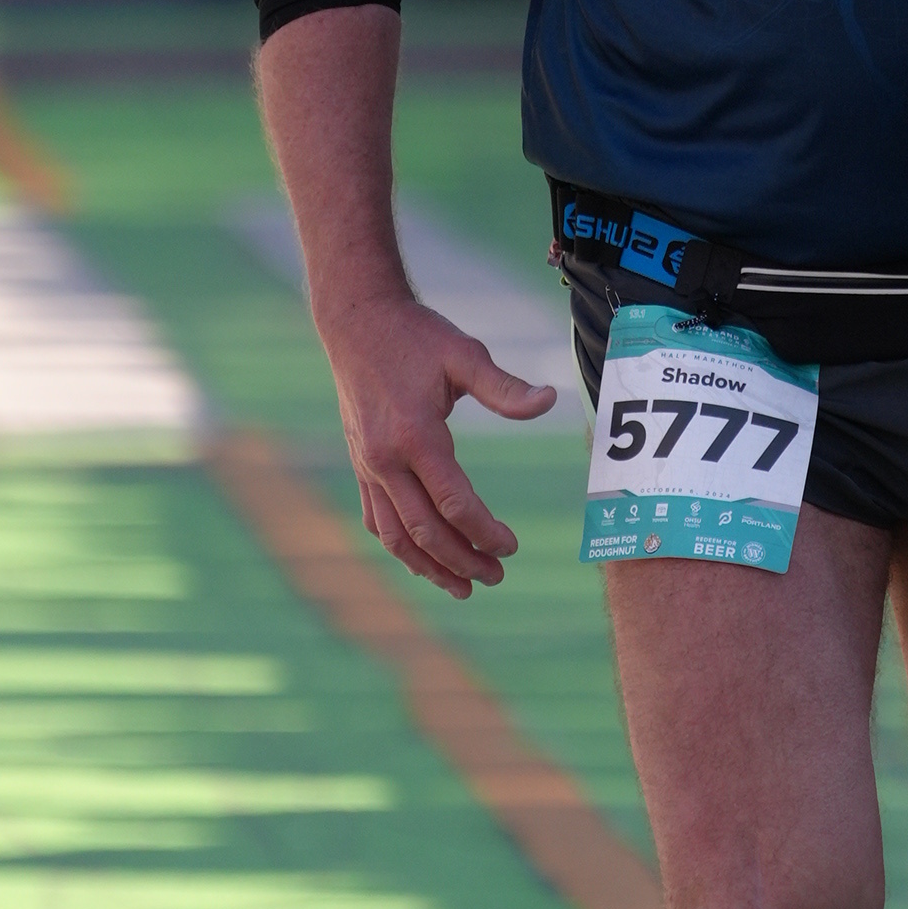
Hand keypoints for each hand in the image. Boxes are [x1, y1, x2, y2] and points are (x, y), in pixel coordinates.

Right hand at [318, 290, 557, 596]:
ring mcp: (367, 465)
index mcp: (416, 436)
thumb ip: (505, 387)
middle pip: (425, 531)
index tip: (512, 547)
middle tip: (496, 577)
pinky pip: (376, 518)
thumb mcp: (465, 355)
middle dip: (461, 561)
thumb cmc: (416, 336)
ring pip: (395, 535)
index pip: (454, 504)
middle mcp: (385, 459)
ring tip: (461, 587)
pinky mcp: (360, 464)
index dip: (485, 532)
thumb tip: (550, 400)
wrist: (357, 321)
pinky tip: (420, 558)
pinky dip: (399, 545)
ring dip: (428, 566)